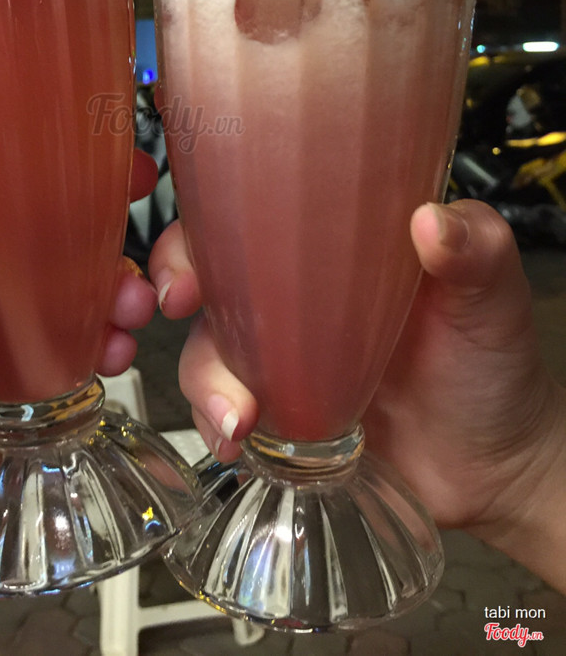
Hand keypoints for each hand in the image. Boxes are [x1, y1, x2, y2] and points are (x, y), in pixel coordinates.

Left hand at [0, 0, 158, 652]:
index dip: (58, 107)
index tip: (116, 110)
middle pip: (38, 191)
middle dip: (106, 199)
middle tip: (153, 206)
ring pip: (57, 265)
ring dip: (112, 273)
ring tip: (141, 301)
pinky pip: (55, 332)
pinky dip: (95, 333)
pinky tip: (118, 348)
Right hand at [150, 200, 565, 590]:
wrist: (492, 465)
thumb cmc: (493, 363)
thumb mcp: (493, 298)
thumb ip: (476, 251)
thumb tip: (432, 222)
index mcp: (338, 242)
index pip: (257, 204)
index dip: (211, 209)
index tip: (195, 234)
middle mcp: (298, 290)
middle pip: (212, 265)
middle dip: (176, 279)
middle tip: (177, 304)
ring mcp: (282, 351)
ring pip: (208, 341)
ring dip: (204, 373)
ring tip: (239, 414)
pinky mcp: (276, 407)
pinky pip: (223, 404)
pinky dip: (215, 419)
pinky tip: (237, 438)